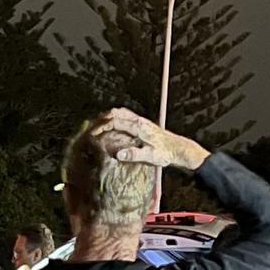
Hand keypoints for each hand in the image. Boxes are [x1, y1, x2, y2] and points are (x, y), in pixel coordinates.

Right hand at [92, 107, 209, 169]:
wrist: (178, 149)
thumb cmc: (165, 153)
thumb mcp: (150, 157)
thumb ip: (134, 155)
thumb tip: (118, 154)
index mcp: (139, 126)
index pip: (115, 121)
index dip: (102, 126)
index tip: (92, 133)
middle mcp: (139, 120)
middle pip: (115, 113)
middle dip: (101, 119)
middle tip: (90, 127)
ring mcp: (141, 121)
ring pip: (120, 112)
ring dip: (108, 117)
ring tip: (98, 125)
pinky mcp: (143, 124)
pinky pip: (126, 116)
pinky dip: (116, 118)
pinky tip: (113, 126)